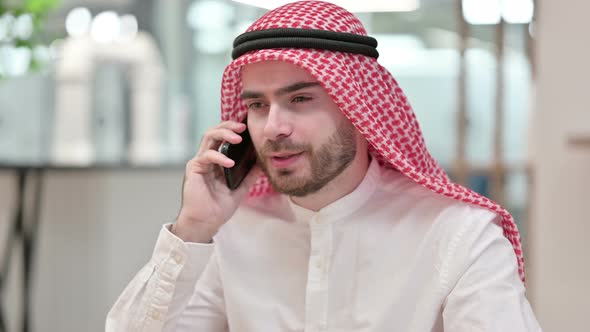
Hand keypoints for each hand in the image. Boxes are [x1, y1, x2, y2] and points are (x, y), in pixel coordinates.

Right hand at [172, 121, 260, 242]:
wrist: (206, 222)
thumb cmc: (219, 207)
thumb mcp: (241, 188)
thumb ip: (249, 175)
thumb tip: (262, 162)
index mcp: (217, 160)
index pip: (223, 137)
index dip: (233, 128)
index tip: (248, 125)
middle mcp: (207, 158)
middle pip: (215, 132)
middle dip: (228, 126)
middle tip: (243, 126)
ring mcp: (199, 162)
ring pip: (208, 137)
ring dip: (223, 134)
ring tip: (238, 138)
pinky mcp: (194, 169)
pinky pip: (206, 156)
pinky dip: (219, 157)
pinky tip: (230, 162)